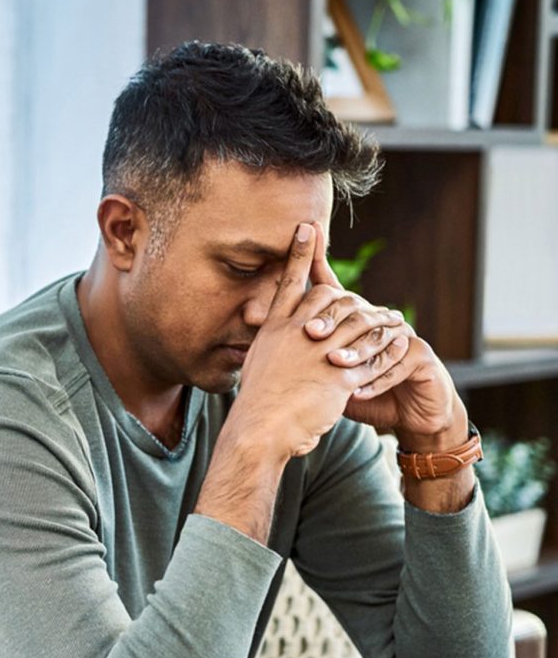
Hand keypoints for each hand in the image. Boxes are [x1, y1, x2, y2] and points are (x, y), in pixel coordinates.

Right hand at [234, 223, 409, 460]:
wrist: (260, 430)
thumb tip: (268, 338)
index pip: (290, 282)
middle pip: (331, 298)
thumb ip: (270, 346)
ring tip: (395, 318)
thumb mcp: (256, 364)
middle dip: (352, 294)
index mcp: (276, 329)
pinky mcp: (339, 376)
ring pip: (358, 324)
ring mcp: (319, 351)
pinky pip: (370, 356)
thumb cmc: (256, 404)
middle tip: (371, 301)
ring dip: (380, 319)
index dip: (300, 254)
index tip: (309, 227)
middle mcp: (297, 332)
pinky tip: (401, 343)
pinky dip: (388, 349)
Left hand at [305, 222, 466, 448]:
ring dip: (354, 351)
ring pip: (376, 336)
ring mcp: (402, 334)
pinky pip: (398, 362)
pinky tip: (359, 391)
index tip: (297, 268)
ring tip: (333, 364)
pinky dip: (377, 378)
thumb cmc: (361, 393)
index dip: (316, 275)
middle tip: (310, 333)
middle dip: (332, 320)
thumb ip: (303, 354)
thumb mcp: (327, 375)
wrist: (407, 416)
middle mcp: (380, 319)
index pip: (333, 291)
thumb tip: (260, 335)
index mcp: (354, 320)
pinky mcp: (422, 355)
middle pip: (354, 309)